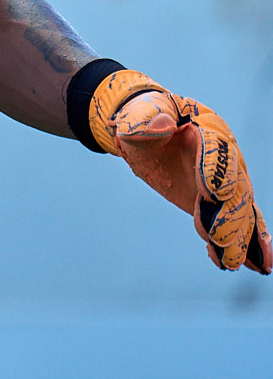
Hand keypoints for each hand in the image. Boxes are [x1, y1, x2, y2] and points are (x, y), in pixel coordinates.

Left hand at [90, 70, 270, 272]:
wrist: (147, 127)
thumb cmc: (142, 118)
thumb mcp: (137, 116)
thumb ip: (145, 119)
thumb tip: (161, 126)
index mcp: (207, 127)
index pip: (218, 150)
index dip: (217, 170)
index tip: (213, 192)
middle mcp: (225, 155)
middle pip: (236, 186)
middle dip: (229, 214)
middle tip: (219, 238)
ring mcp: (226, 179)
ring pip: (240, 209)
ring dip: (240, 236)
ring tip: (234, 261)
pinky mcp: (219, 200)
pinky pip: (235, 222)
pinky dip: (238, 242)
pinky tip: (230, 262)